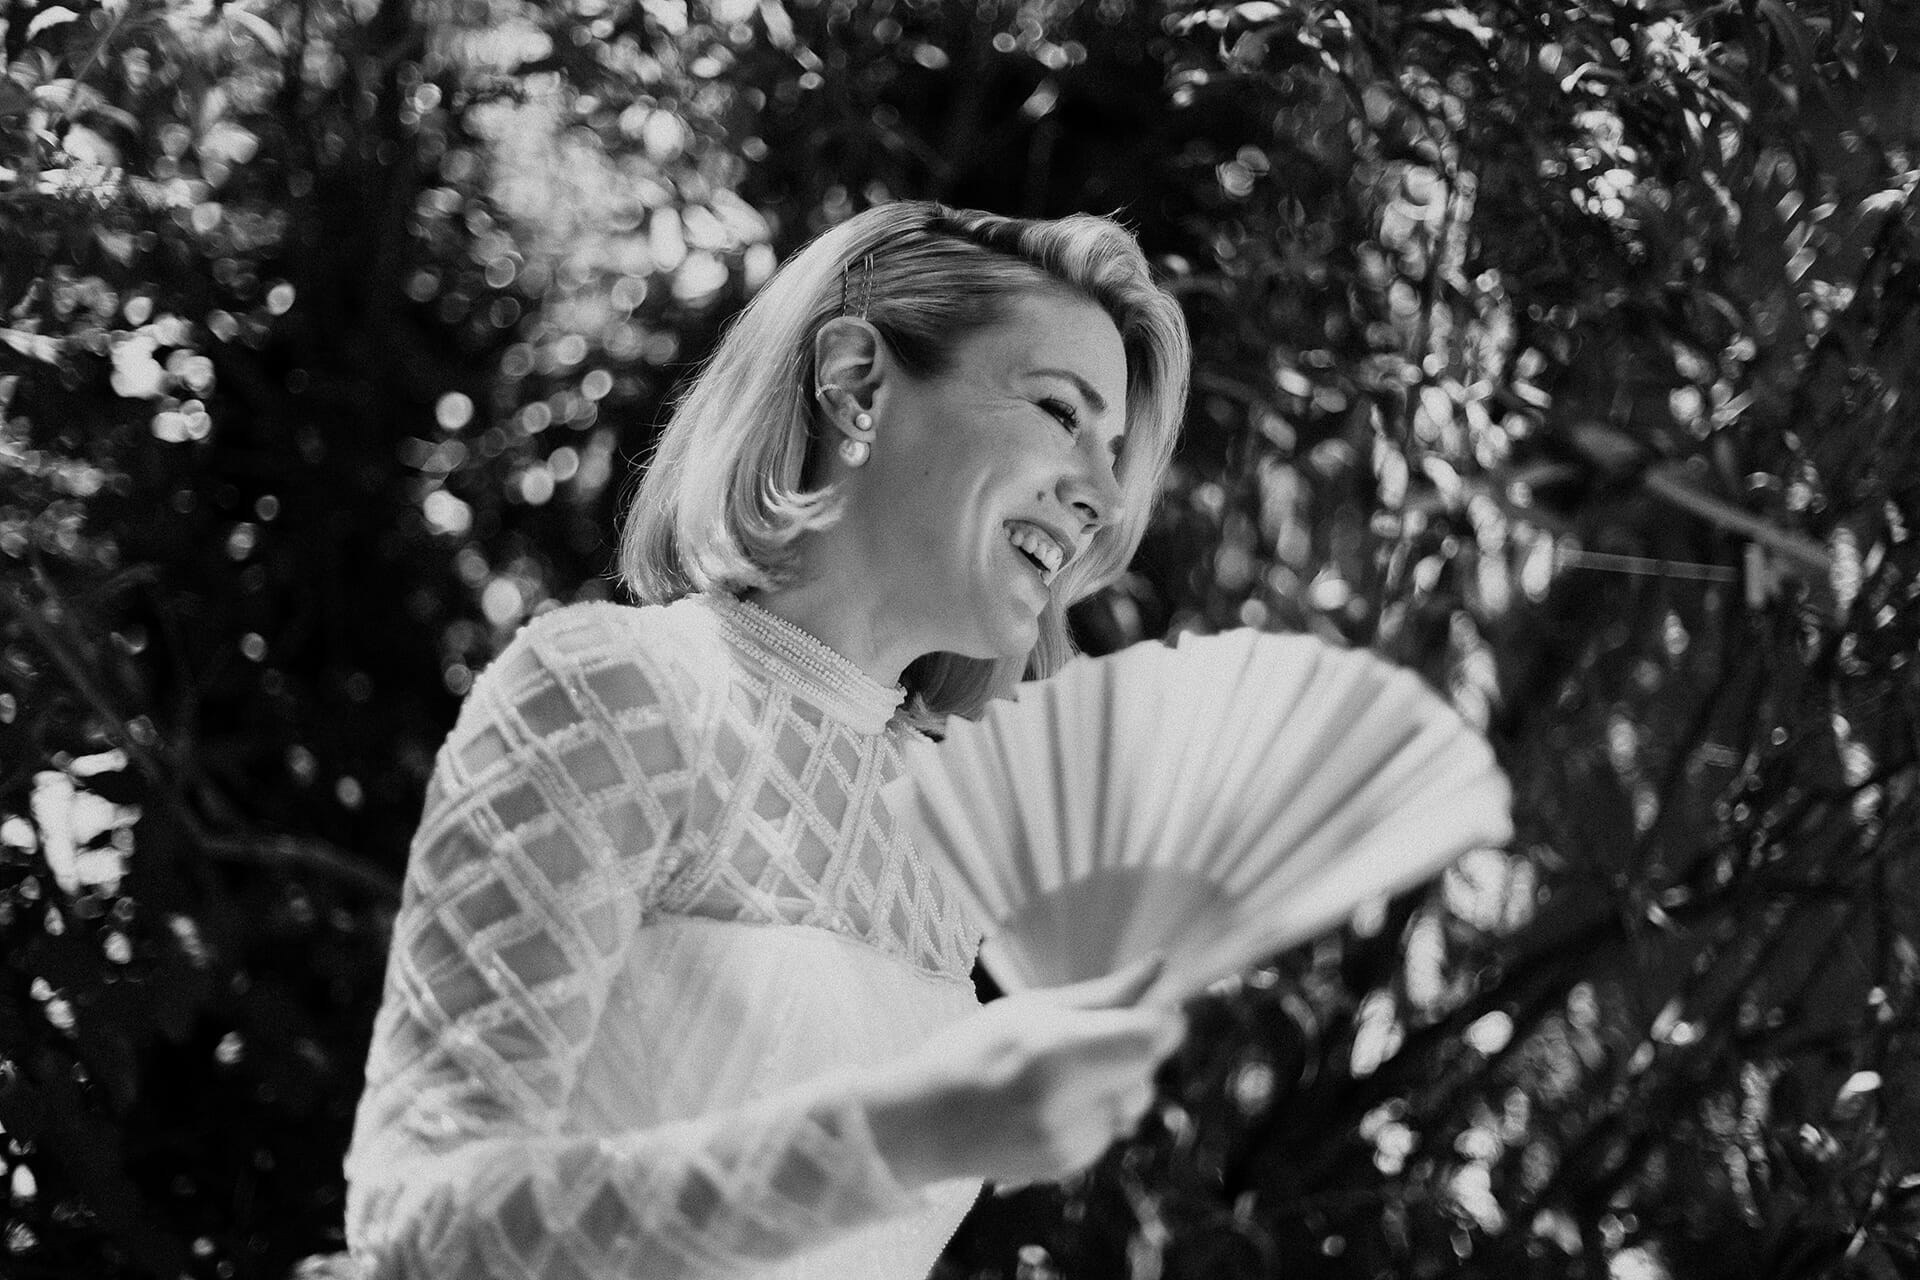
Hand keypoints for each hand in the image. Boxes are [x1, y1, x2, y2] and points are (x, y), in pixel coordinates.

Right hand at [857, 955, 1185, 1188]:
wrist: (923, 1123)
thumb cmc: (972, 1050)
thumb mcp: (1033, 1009)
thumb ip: (1104, 995)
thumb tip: (1160, 967)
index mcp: (1056, 1053)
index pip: (1149, 1040)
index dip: (1164, 1018)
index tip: (1153, 1003)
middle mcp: (1069, 1105)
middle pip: (1148, 1071)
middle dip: (1138, 1047)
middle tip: (1098, 1030)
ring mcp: (1071, 1144)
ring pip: (1134, 1102)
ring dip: (1121, 1079)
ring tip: (1068, 1067)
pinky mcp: (1070, 1166)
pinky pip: (1111, 1127)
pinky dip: (1098, 1107)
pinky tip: (1056, 1098)